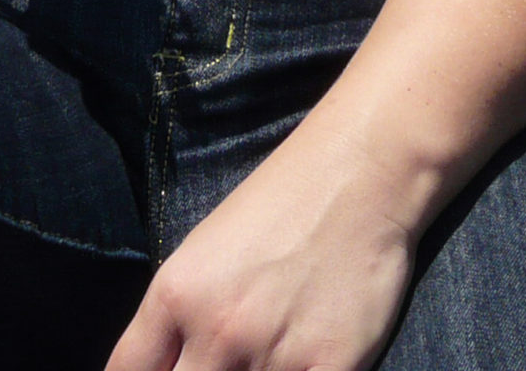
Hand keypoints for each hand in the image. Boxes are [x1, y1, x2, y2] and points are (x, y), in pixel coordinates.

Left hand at [106, 137, 413, 370]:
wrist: (361, 173)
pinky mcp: (331, 366)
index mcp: (176, 294)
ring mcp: (273, 351)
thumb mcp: (204, 250)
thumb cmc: (280, 205)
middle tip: (223, 363)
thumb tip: (164, 365)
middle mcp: (216, 328)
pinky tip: (300, 364)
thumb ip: (177, 317)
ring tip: (265, 354)